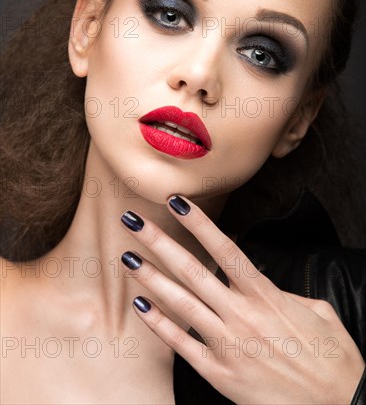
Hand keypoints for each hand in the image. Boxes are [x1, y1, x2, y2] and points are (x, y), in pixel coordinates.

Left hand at [120, 195, 364, 403]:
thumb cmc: (333, 359)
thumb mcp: (318, 312)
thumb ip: (284, 292)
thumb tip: (261, 284)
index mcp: (265, 296)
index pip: (225, 248)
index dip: (198, 223)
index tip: (176, 202)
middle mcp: (241, 315)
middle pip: (192, 270)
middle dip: (159, 242)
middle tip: (133, 222)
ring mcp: (227, 345)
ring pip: (180, 303)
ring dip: (151, 278)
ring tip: (127, 258)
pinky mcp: (219, 374)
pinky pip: (182, 345)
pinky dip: (159, 325)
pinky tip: (141, 306)